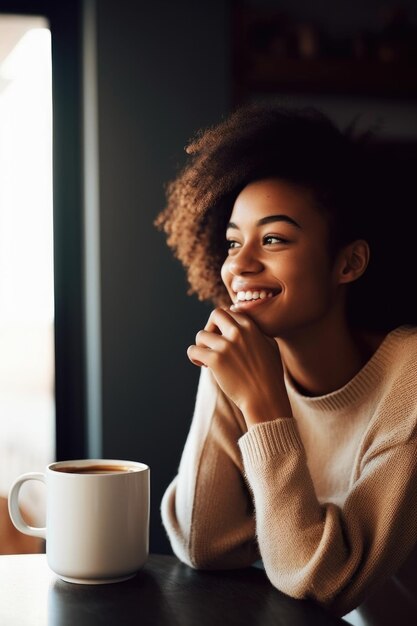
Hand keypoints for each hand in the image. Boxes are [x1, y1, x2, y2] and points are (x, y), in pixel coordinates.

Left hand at [187, 308, 291, 426]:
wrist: (266, 399)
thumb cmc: (270, 376)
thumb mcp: (270, 346)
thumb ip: (257, 332)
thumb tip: (243, 324)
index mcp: (251, 327)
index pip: (230, 311)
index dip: (224, 324)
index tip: (223, 337)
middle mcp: (238, 332)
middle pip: (215, 314)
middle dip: (211, 327)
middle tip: (212, 343)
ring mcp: (226, 346)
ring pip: (201, 335)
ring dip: (201, 346)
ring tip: (208, 359)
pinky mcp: (215, 360)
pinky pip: (193, 350)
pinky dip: (194, 356)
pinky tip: (202, 364)